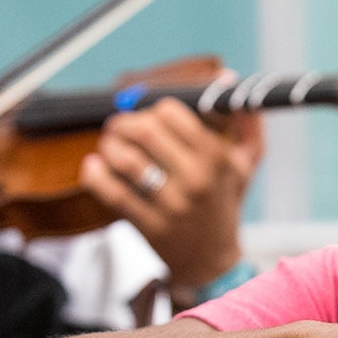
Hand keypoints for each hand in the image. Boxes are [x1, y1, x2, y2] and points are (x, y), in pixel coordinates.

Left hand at [80, 97, 263, 287]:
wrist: (212, 261)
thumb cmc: (225, 204)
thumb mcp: (244, 163)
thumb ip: (244, 120)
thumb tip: (229, 77)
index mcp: (216, 157)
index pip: (171, 113)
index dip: (153, 109)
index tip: (147, 116)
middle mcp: (196, 179)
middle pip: (145, 131)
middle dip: (124, 123)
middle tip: (117, 126)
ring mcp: (172, 205)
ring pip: (126, 161)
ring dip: (109, 146)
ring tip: (107, 145)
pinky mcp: (150, 227)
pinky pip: (113, 194)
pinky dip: (96, 176)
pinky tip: (92, 166)